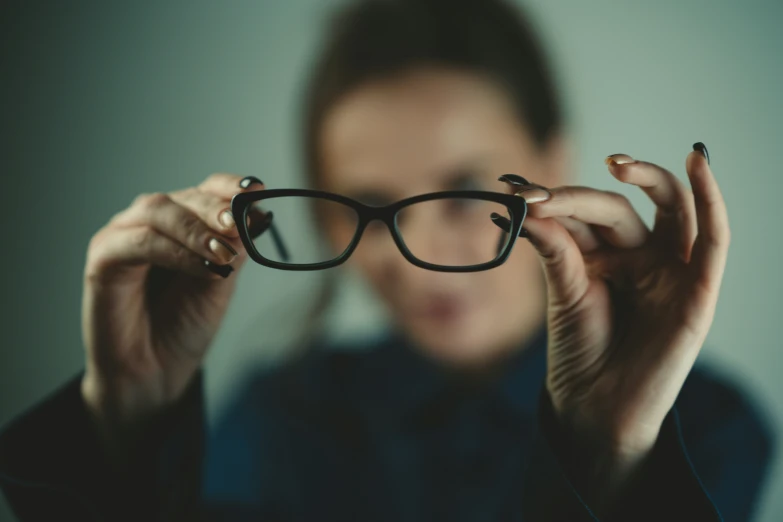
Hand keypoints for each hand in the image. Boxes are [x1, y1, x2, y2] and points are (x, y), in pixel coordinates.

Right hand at [81, 174, 266, 430]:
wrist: (156, 373)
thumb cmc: (186, 325)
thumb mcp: (222, 280)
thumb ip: (234, 246)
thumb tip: (257, 213)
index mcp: (182, 223)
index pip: (206, 190)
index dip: (230, 186)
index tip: (258, 190)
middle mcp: (150, 223)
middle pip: (183, 198)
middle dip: (215, 208)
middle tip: (239, 223)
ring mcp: (123, 237)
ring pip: (157, 211)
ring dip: (195, 229)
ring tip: (223, 253)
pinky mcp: (102, 260)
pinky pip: (139, 243)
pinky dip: (174, 251)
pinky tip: (203, 267)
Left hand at [503, 144, 728, 508]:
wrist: (594, 406)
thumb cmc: (579, 351)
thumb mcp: (563, 291)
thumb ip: (555, 247)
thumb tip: (530, 204)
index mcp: (604, 255)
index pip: (583, 214)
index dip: (552, 200)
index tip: (512, 192)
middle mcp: (639, 255)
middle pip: (617, 208)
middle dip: (579, 197)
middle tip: (540, 197)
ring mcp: (670, 270)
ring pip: (670, 207)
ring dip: (650, 178)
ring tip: (619, 165)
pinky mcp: (698, 290)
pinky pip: (713, 238)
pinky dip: (711, 198)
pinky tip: (698, 161)